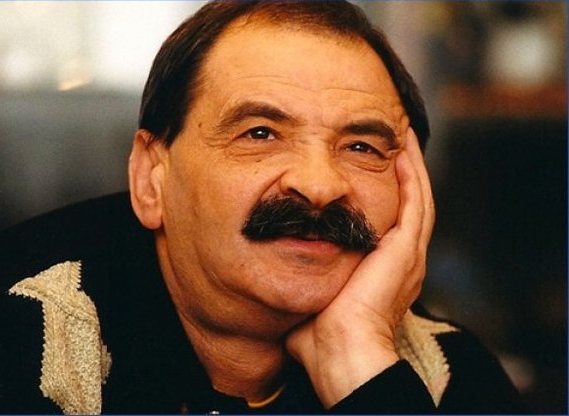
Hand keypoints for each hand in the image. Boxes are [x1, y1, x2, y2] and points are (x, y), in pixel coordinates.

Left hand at [286, 128, 434, 407]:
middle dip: (404, 175)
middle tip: (397, 145)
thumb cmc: (320, 337)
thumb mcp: (313, 297)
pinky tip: (405, 151)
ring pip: (418, 198)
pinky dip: (413, 174)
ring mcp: (408, 255)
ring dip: (412, 168)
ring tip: (403, 138)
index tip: (374, 174)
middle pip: (410, 206)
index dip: (388, 198)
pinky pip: (416, 201)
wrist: (339, 353)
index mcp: (384, 274)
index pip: (391, 225)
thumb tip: (283, 276)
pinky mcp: (405, 249)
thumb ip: (306, 282)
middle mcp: (403, 262)